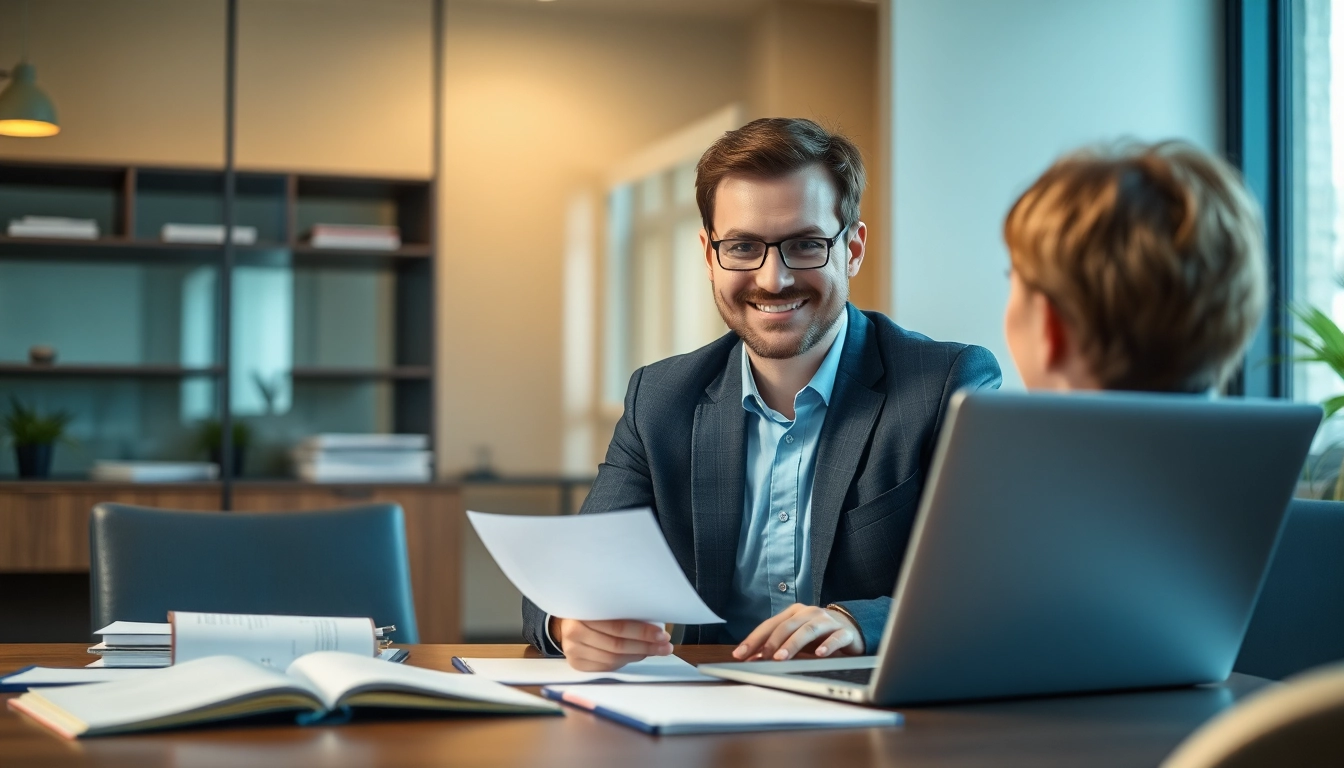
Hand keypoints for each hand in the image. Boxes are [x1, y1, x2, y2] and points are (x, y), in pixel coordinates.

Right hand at [552, 617, 672, 671]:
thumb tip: (655, 620)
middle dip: (646, 646)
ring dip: (638, 655)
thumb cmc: (592, 609)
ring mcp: (573, 650)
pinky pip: (607, 666)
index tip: (662, 634)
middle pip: (617, 645)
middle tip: (665, 645)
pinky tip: (638, 655)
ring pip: (614, 658)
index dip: (642, 631)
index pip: (617, 626)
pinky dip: (626, 661)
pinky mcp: (577, 664)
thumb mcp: (603, 602)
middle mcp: (573, 633)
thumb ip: (622, 609)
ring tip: (656, 650)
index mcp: (581, 611)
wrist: (566, 620)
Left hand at [732, 604, 863, 661]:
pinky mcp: (844, 632)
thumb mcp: (795, 638)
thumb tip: (752, 659)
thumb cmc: (818, 634)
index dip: (754, 639)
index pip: (769, 625)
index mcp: (793, 613)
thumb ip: (775, 646)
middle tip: (763, 657)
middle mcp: (808, 613)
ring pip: (807, 630)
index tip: (740, 654)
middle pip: (787, 626)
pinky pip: (835, 638)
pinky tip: (820, 654)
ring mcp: (826, 621)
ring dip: (793, 644)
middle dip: (772, 642)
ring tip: (782, 657)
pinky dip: (827, 646)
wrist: (850, 627)